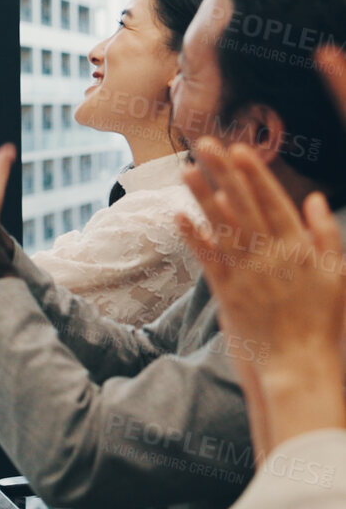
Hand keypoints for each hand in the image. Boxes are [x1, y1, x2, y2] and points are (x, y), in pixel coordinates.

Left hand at [180, 136, 345, 366]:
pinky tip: (178, 215)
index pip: (274, 201)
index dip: (255, 174)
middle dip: (224, 173)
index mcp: (299, 248)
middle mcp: (270, 256)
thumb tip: (315, 199)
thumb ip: (326, 234)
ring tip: (186, 169)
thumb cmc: (322, 320)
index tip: (239, 148)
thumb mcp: (338, 275)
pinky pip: (207, 259)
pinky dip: (193, 236)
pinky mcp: (226, 292)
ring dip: (202, 196)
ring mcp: (246, 273)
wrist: (300, 364)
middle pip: (243, 206)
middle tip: (205, 144)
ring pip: (221, 227)